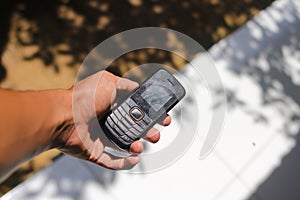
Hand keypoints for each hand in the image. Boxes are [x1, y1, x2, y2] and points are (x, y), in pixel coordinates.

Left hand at [55, 71, 170, 169]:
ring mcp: (101, 138)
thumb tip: (136, 85)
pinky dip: (125, 163)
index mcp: (112, 107)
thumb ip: (123, 83)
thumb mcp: (107, 81)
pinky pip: (113, 162)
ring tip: (140, 144)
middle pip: (133, 130)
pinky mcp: (95, 152)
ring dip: (138, 146)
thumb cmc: (84, 97)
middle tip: (157, 132)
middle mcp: (107, 122)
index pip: (136, 113)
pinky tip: (135, 159)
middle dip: (149, 132)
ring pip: (125, 146)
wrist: (63, 115)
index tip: (163, 117)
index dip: (150, 115)